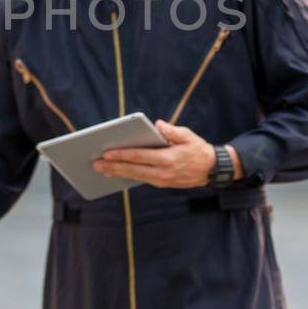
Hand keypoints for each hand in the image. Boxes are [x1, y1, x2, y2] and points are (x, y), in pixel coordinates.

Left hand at [94, 120, 238, 189]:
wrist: (211, 169)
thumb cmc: (198, 148)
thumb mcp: (188, 135)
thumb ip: (172, 130)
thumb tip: (157, 125)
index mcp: (168, 159)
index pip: (139, 157)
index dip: (121, 155)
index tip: (106, 153)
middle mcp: (163, 172)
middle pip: (133, 169)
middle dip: (113, 166)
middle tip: (96, 163)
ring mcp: (162, 180)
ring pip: (135, 176)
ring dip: (117, 173)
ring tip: (101, 169)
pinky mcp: (162, 183)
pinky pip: (141, 179)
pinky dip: (127, 176)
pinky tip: (116, 173)